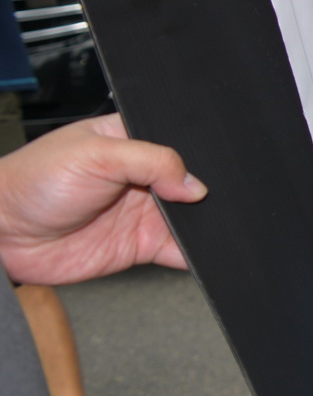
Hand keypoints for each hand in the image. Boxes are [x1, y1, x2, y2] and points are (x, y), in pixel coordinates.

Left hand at [0, 115, 203, 284]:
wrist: (3, 233)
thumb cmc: (33, 182)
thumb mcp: (95, 154)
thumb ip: (151, 161)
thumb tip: (194, 184)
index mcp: (132, 142)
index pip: (180, 144)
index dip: (197, 155)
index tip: (206, 169)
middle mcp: (141, 176)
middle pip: (190, 182)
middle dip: (204, 190)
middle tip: (205, 199)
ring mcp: (142, 212)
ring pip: (191, 217)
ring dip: (204, 223)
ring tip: (209, 225)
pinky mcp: (139, 245)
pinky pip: (178, 251)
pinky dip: (196, 253)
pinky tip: (204, 250)